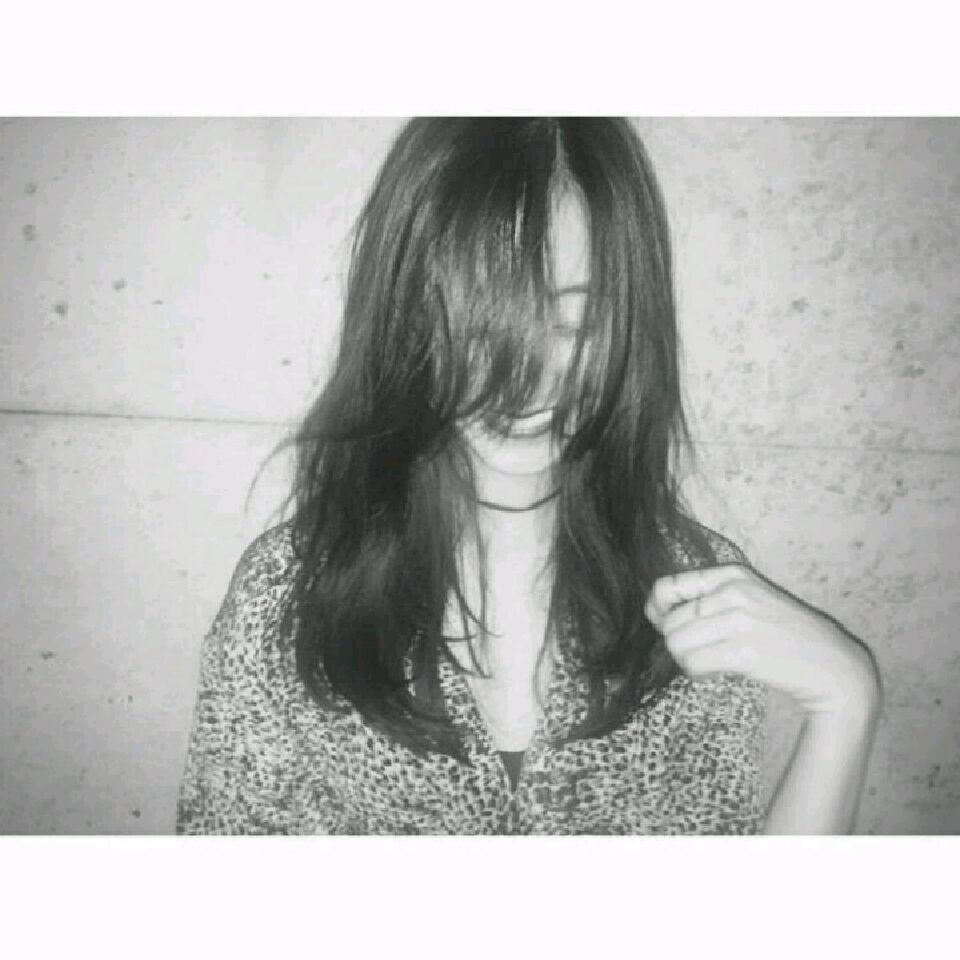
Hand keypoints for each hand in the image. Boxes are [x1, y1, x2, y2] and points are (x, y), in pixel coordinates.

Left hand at [645, 563, 880, 718]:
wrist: (833, 665)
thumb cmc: (785, 634)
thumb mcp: (750, 599)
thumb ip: (710, 599)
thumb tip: (657, 614)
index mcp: (732, 575)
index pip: (668, 586)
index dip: (657, 610)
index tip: (663, 624)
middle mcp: (734, 592)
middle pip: (669, 622)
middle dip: (677, 643)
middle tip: (701, 652)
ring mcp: (740, 621)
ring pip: (677, 644)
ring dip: (687, 660)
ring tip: (710, 662)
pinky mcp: (744, 652)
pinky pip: (693, 664)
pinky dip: (698, 673)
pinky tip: (717, 672)